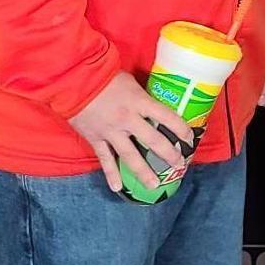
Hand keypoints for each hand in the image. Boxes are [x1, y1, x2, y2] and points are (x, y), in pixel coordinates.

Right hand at [68, 71, 195, 194]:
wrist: (75, 80)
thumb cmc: (106, 76)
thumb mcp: (131, 82)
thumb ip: (141, 97)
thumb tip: (152, 107)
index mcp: (139, 102)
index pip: (166, 116)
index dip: (180, 128)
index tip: (190, 138)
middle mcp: (128, 120)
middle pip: (153, 141)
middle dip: (168, 154)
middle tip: (179, 165)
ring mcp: (111, 132)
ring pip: (130, 156)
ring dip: (143, 172)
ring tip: (154, 185)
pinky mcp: (96, 139)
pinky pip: (105, 159)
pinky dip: (111, 174)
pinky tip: (117, 187)